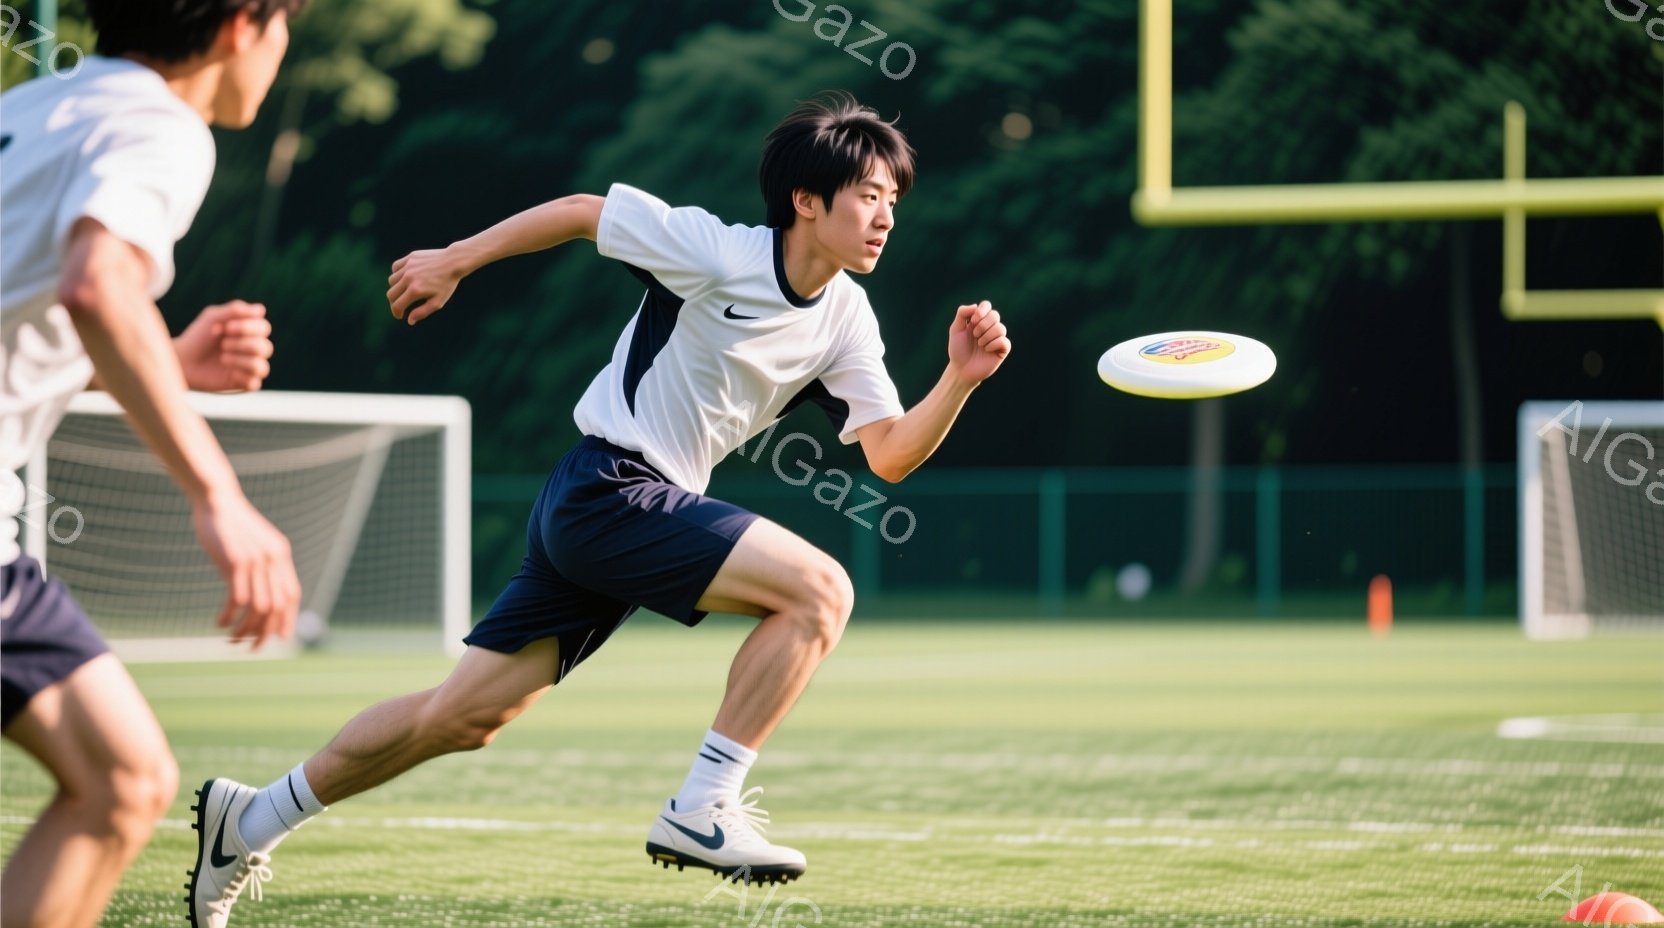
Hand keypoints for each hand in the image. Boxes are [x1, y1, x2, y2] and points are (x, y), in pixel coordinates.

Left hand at [175, 301, 272, 391]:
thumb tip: (261, 310)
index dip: (248, 327)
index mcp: (249, 333)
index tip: (226, 327)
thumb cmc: (197, 337)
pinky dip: (241, 376)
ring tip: (223, 358)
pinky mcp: (243, 384)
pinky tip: (228, 372)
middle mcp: (253, 350)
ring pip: (261, 367)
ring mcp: (249, 368)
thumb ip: (236, 310)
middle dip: (243, 344)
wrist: (182, 360)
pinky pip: (254, 383)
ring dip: (241, 360)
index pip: (264, 328)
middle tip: (223, 344)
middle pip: (265, 348)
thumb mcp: (213, 317)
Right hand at [191, 494, 299, 649]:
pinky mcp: (236, 561)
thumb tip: (261, 594)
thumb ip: (262, 564)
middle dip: (264, 632)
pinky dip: (229, 616)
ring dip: (244, 629)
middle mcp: (273, 559)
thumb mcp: (254, 544)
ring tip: (231, 640)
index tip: (277, 639)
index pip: (292, 595)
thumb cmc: (231, 525)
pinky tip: (219, 623)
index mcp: (281, 555)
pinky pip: (237, 599)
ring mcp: (256, 560)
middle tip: (249, 647)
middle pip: (277, 606)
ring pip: (258, 607)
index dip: (287, 619)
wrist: (216, 499)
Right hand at [388, 247, 466, 325]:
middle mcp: (408, 278)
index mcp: (415, 290)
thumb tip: (409, 321)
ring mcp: (408, 266)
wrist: (453, 262)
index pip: (397, 306)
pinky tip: (404, 278)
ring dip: (395, 288)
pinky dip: (397, 274)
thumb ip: (422, 312)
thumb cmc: (447, 284)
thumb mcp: (437, 302)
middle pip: (391, 294)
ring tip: (405, 291)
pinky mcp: (409, 257)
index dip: (396, 313)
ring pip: (392, 280)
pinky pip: (395, 267)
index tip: (400, 316)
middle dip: (394, 302)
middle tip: (401, 305)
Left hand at [947, 300, 1010, 384]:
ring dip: (987, 336)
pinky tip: (986, 350)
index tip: (974, 320)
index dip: (983, 309)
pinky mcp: (1002, 350)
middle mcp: (989, 328)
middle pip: (995, 315)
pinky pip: (1004, 341)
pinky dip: (994, 344)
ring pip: (1001, 328)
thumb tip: (976, 306)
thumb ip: (962, 313)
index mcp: (979, 321)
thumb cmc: (958, 350)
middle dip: (984, 324)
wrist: (960, 369)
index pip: (987, 306)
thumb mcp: (955, 329)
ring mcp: (997, 338)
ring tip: (979, 344)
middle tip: (974, 335)